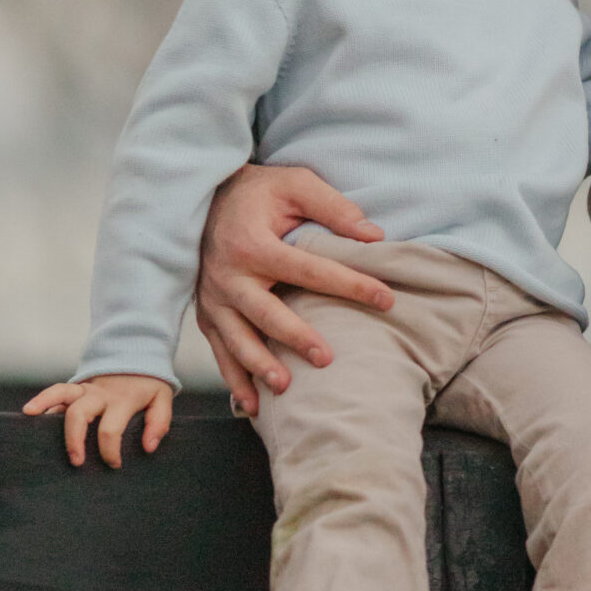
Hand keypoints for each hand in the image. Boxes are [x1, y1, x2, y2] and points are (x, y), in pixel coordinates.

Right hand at [25, 373, 172, 468]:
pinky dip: (42, 400)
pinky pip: (57, 392)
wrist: (139, 355)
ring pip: (61, 393)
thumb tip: (148, 447)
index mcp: (122, 400)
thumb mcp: (162, 399)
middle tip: (76, 462)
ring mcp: (86, 388)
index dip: (109, 451)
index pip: (110, 429)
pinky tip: (29, 412)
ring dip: (45, 405)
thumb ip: (159, 422)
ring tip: (30, 418)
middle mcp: (100, 394)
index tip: (114, 465)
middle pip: (79, 414)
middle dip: (74, 440)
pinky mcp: (77, 388)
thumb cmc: (148, 385)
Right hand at [195, 163, 390, 416]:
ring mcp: (213, 298)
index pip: (309, 269)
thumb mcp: (295, 184)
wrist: (203, 195)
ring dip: (259, 366)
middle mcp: (228, 275)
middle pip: (266, 312)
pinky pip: (219, 351)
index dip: (350, 284)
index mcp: (253, 243)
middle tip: (327, 359)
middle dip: (296, 337)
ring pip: (236, 340)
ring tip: (286, 388)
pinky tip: (253, 406)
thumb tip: (373, 236)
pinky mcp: (206, 314)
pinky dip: (235, 380)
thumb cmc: (258, 192)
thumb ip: (333, 208)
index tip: (386, 298)